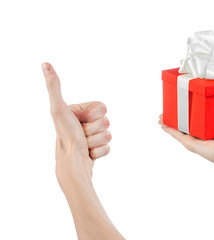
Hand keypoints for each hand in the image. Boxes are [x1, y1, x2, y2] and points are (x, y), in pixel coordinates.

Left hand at [43, 63, 110, 187]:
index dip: (93, 115)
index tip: (79, 121)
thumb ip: (54, 86)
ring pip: (108, 134)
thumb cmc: (66, 136)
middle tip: (81, 135)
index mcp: (78, 112)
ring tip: (84, 146)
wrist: (71, 165)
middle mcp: (83, 123)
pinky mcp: (96, 149)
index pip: (102, 107)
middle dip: (95, 130)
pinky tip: (88, 154)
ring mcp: (91, 137)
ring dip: (97, 142)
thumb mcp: (59, 109)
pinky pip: (108, 147)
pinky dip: (99, 152)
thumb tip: (44, 64)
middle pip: (107, 121)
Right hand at [159, 114, 213, 176]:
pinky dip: (168, 128)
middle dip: (179, 120)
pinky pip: (177, 134)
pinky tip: (162, 122)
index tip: (190, 110)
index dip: (196, 118)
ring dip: (170, 122)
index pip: (203, 126)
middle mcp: (205, 140)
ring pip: (179, 130)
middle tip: (172, 112)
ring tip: (162, 116)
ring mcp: (197, 142)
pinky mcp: (191, 144)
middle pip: (188, 128)